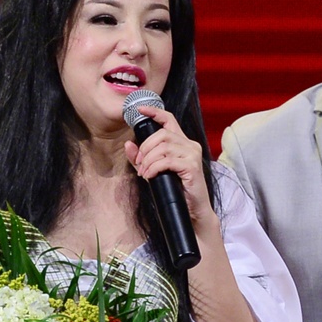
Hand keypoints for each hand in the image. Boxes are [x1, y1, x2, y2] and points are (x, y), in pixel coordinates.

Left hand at [124, 104, 216, 232]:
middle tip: (139, 163)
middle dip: (145, 148)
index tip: (139, 110)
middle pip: (162, 134)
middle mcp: (190, 145)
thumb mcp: (153, 171)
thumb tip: (128, 144)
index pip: (169, 119)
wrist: (192, 211)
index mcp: (183, 143)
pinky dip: (154, 168)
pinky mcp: (193, 167)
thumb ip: (141, 158)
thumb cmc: (175, 190)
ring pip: (164, 147)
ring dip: (148, 160)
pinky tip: (150, 176)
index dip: (154, 112)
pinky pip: (168, 161)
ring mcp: (193, 155)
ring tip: (144, 172)